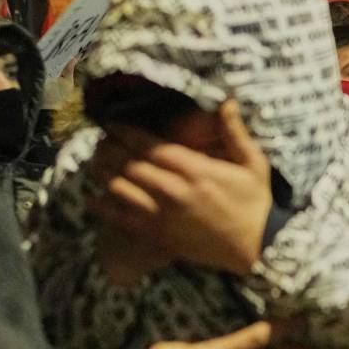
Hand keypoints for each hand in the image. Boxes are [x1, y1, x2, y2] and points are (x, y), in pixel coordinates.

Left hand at [89, 101, 273, 274]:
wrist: (257, 247)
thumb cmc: (255, 204)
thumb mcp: (253, 164)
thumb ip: (235, 133)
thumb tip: (226, 101)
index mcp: (195, 169)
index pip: (150, 146)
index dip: (126, 133)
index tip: (113, 125)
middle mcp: (173, 190)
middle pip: (129, 164)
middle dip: (110, 149)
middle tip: (102, 141)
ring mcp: (163, 214)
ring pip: (120, 188)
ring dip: (103, 173)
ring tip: (96, 163)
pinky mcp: (158, 235)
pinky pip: (121, 219)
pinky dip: (102, 207)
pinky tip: (91, 198)